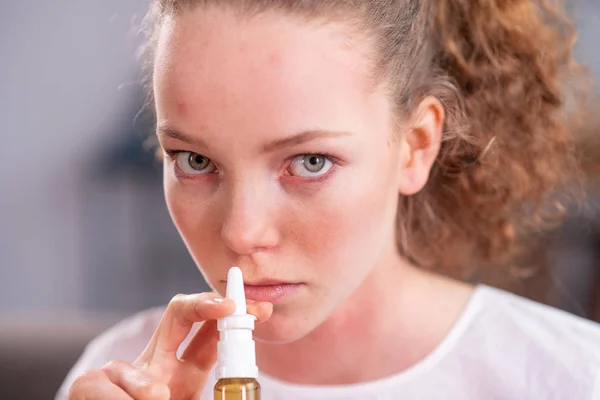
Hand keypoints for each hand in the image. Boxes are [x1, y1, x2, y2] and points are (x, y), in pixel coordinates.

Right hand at [68, 292, 272, 398]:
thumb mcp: (192, 396)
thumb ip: (221, 390)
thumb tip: (245, 392)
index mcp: (185, 371)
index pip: (208, 332)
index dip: (234, 317)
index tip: (261, 311)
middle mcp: (156, 363)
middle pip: (177, 313)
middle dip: (203, 303)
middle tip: (228, 307)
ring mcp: (121, 375)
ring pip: (131, 361)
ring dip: (143, 386)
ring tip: (158, 399)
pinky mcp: (87, 387)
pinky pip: (96, 384)